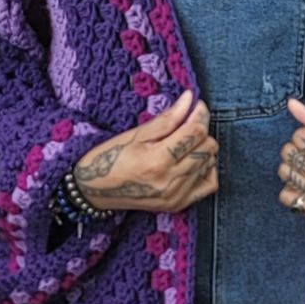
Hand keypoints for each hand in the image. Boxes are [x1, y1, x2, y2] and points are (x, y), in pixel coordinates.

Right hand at [69, 87, 216, 213]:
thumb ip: (167, 118)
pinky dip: (206, 169)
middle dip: (201, 130)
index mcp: (157, 160)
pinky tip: (192, 162)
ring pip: (209, 163)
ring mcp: (175, 195)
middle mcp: (169, 181)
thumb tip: (189, 99)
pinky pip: (209, 185)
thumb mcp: (135, 134)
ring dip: (202, 148)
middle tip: (187, 123)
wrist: (95, 191)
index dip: (200, 114)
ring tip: (184, 143)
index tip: (195, 105)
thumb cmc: (110, 158)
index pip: (195, 132)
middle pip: (207, 147)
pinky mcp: (178, 204)